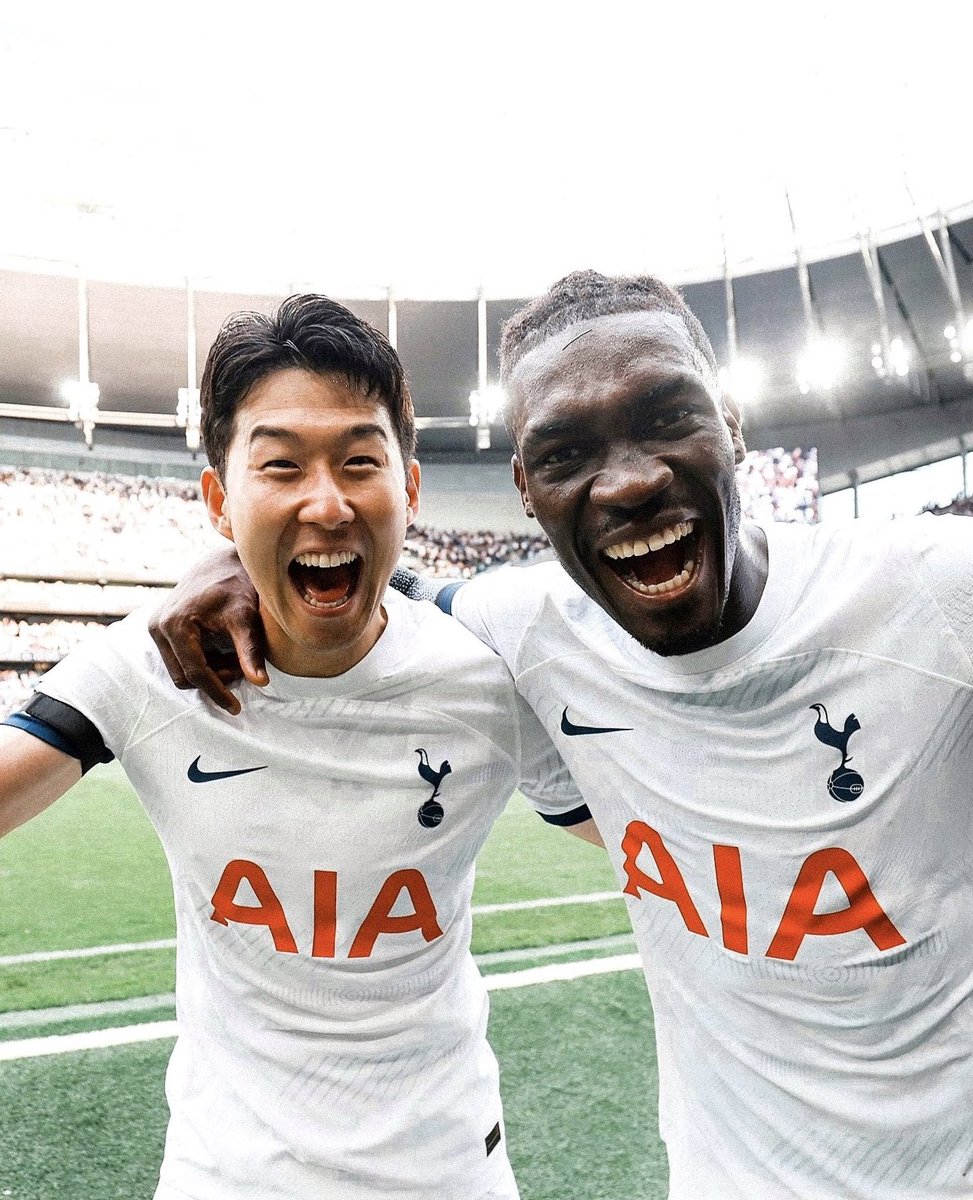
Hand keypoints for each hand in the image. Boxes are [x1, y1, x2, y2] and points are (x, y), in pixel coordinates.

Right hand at [149, 546, 267, 713]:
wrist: (222, 563)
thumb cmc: (236, 585)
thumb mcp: (245, 617)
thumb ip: (250, 650)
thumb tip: (261, 682)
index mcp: (175, 624)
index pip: (195, 671)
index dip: (217, 691)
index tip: (236, 707)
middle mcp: (158, 626)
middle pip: (184, 676)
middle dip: (214, 680)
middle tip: (242, 669)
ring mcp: (156, 627)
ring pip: (181, 670)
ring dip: (209, 672)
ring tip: (236, 657)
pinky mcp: (161, 628)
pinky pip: (179, 660)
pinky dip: (203, 663)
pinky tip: (224, 650)